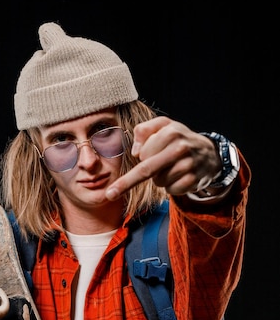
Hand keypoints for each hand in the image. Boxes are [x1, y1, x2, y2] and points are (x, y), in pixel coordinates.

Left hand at [106, 116, 221, 199]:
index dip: (141, 156)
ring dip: (160, 178)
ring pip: (159, 181)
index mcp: (170, 132)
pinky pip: (171, 190)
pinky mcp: (194, 181)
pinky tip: (181, 176)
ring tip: (172, 168)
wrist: (209, 153)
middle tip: (110, 194)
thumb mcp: (163, 126)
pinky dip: (172, 186)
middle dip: (125, 184)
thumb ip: (144, 131)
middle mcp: (180, 148)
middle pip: (146, 170)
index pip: (143, 154)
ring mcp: (188, 165)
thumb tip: (136, 152)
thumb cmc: (179, 139)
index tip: (140, 157)